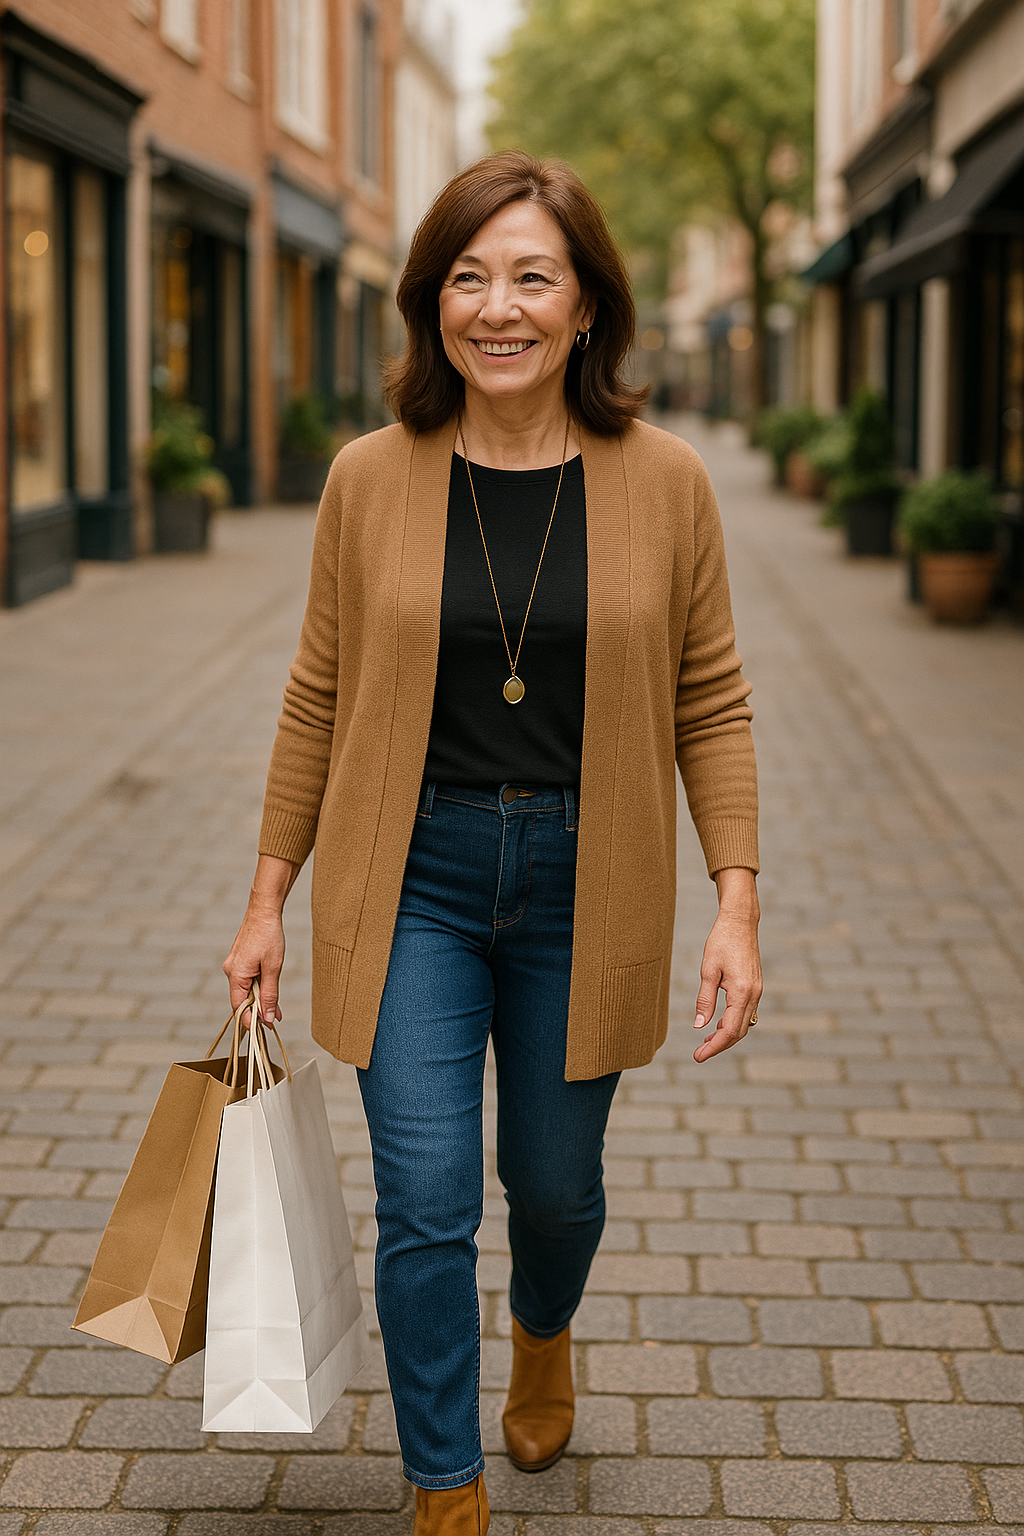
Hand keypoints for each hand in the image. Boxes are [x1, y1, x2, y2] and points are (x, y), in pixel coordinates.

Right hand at [222, 854, 298, 1026]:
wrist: (264, 911)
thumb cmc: (269, 936)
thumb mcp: (273, 968)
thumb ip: (270, 994)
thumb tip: (268, 1018)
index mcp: (235, 975)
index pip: (239, 1007)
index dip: (251, 1020)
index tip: (266, 1029)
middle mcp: (230, 972)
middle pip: (242, 1000)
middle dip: (258, 1011)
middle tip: (276, 1020)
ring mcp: (234, 966)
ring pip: (246, 991)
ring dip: (260, 1000)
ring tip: (277, 1010)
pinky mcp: (240, 961)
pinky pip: (247, 980)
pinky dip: (258, 988)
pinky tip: (270, 991)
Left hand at [693, 867, 761, 1063]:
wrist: (740, 921)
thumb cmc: (721, 941)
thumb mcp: (708, 970)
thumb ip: (704, 1000)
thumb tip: (699, 1026)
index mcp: (742, 992)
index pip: (730, 1031)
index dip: (714, 1046)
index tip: (698, 1056)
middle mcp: (754, 994)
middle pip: (739, 1032)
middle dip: (719, 1045)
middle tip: (699, 1054)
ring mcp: (757, 991)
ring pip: (744, 1024)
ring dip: (726, 1035)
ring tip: (705, 1041)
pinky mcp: (755, 986)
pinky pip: (746, 1013)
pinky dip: (732, 1023)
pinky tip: (717, 1023)